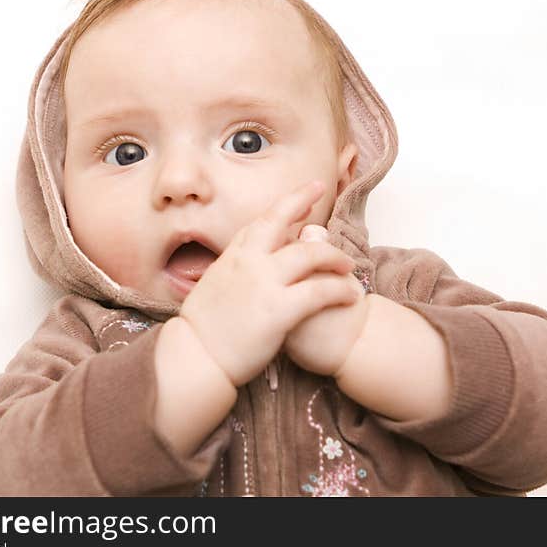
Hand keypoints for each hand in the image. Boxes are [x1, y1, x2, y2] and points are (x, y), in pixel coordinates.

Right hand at [178, 181, 360, 386]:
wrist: (195, 358)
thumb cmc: (201, 331)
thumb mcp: (214, 287)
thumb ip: (233, 272)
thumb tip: (241, 266)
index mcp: (232, 257)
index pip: (261, 223)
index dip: (285, 207)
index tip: (303, 199)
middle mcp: (248, 262)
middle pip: (281, 221)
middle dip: (303, 200)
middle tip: (322, 188)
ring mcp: (264, 283)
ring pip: (310, 254)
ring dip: (334, 256)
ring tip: (349, 265)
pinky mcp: (279, 310)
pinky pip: (320, 291)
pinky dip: (340, 289)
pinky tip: (350, 294)